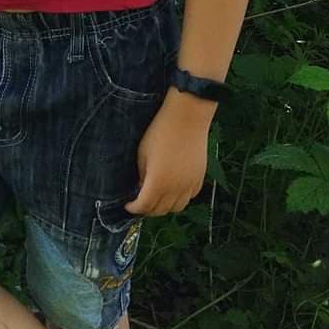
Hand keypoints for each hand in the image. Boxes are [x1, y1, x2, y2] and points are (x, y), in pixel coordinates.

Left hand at [124, 94, 210, 214]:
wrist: (187, 117)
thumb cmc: (160, 131)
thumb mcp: (142, 153)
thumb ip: (142, 175)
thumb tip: (142, 187)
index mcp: (157, 182)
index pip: (144, 206)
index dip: (134, 208)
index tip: (129, 205)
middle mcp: (175, 188)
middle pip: (160, 210)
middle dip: (148, 209)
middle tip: (141, 202)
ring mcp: (189, 184)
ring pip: (177, 208)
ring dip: (165, 206)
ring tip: (157, 197)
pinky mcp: (200, 178)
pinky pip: (190, 197)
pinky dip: (180, 198)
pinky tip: (173, 188)